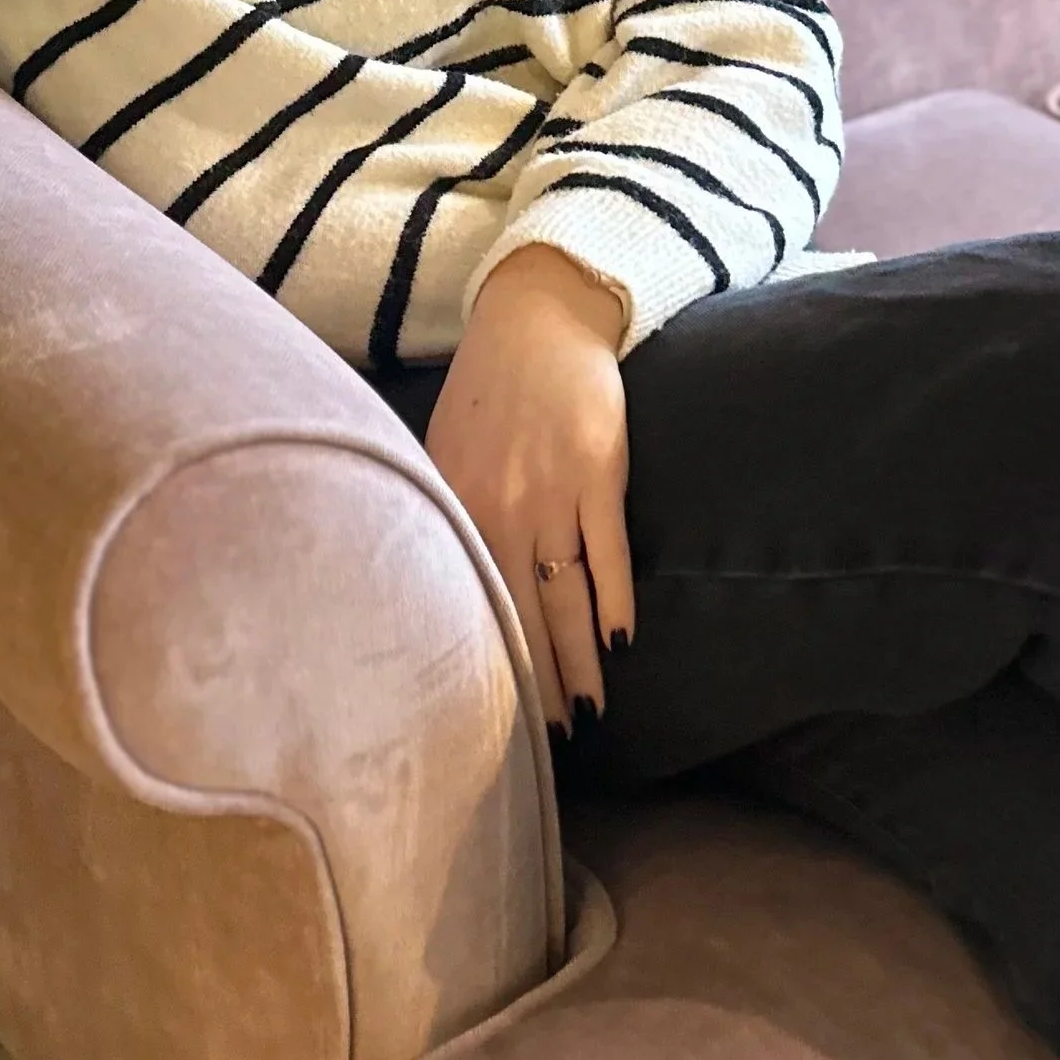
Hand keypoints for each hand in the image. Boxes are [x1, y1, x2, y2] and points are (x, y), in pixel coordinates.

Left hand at [425, 245, 634, 730]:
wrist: (538, 317)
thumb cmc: (488, 389)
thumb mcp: (445, 449)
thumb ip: (448, 513)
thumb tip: (439, 585)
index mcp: (454, 502)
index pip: (469, 601)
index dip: (482, 660)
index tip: (485, 715)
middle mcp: (497, 505)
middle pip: (518, 612)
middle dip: (533, 681)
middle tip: (543, 743)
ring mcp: (551, 490)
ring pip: (565, 595)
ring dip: (579, 660)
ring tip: (588, 713)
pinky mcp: (600, 471)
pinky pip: (609, 552)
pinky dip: (615, 599)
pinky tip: (620, 642)